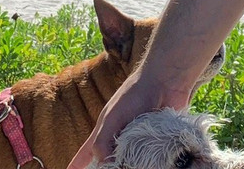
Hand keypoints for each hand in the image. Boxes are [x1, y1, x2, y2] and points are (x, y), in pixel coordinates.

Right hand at [66, 69, 189, 168]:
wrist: (166, 82)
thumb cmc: (135, 94)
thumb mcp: (113, 116)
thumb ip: (102, 141)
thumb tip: (102, 164)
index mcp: (106, 130)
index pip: (87, 152)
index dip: (78, 163)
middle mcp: (121, 138)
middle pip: (110, 161)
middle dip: (108, 167)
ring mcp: (139, 140)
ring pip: (130, 162)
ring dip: (130, 166)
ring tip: (132, 166)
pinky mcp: (157, 142)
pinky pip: (151, 159)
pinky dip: (150, 164)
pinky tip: (152, 165)